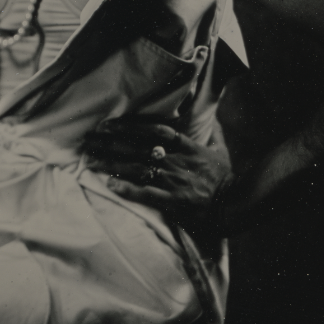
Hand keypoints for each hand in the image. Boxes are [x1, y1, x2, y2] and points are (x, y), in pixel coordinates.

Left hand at [84, 117, 237, 236]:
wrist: (235, 204)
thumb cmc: (226, 178)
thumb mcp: (221, 150)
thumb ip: (213, 134)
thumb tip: (213, 119)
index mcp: (186, 146)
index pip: (153, 130)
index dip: (128, 126)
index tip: (108, 125)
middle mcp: (176, 160)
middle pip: (137, 148)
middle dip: (110, 143)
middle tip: (89, 141)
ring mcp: (174, 181)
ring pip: (137, 168)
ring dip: (111, 164)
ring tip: (91, 161)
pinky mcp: (173, 201)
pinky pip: (146, 193)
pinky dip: (127, 188)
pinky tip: (110, 184)